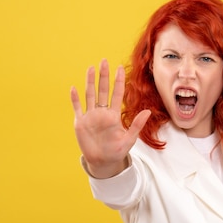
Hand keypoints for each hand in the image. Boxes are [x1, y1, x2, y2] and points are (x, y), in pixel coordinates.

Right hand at [70, 59, 150, 178]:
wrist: (103, 162)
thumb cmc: (117, 151)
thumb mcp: (129, 139)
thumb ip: (137, 125)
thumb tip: (148, 111)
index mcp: (114, 115)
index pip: (117, 94)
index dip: (118, 81)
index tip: (120, 68)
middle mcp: (102, 113)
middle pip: (103, 90)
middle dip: (103, 76)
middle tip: (104, 61)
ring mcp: (91, 116)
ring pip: (90, 95)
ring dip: (89, 82)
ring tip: (90, 68)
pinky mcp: (80, 123)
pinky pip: (77, 108)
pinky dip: (75, 99)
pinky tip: (74, 88)